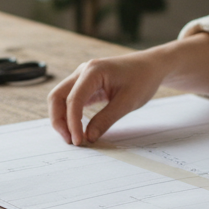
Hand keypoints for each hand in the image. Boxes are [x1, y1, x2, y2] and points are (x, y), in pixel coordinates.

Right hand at [48, 51, 168, 145]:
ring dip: (62, 118)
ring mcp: (82, 77)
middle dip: (59, 120)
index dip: (73, 122)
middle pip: (57, 96)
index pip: (73, 99)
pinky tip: (77, 129)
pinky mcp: (86, 85)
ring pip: (61, 99)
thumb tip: (88, 137)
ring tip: (73, 137)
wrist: (151, 67)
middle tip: (69, 141)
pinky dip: (71, 115)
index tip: (78, 141)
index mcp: (93, 71)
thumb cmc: (142, 79)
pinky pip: (71, 100)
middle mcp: (83, 72)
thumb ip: (106, 119)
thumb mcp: (127, 102)